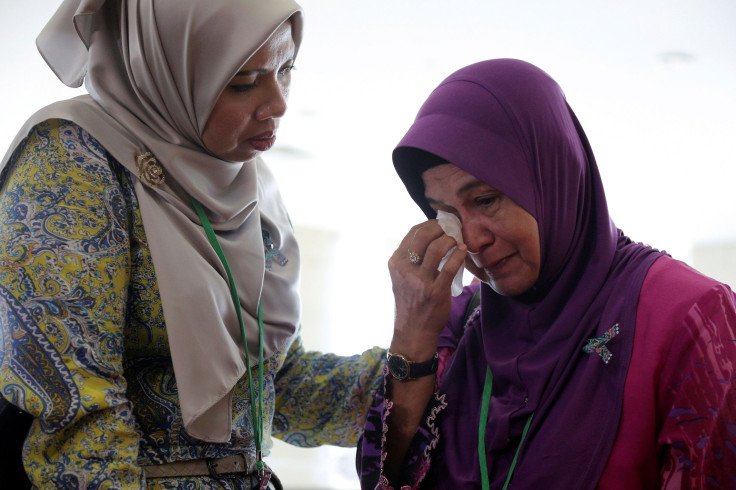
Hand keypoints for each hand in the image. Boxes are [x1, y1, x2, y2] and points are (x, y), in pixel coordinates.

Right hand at [388, 220, 466, 359]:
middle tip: (451, 229)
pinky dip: (459, 255)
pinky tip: (463, 250)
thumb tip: (433, 237)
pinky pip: (450, 266)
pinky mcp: (435, 291)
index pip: (412, 233)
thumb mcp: (402, 278)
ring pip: (437, 248)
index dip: (429, 224)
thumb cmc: (411, 302)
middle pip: (424, 236)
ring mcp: (419, 281)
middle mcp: (404, 269)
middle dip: (441, 228)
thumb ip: (411, 259)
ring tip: (456, 241)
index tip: (440, 224)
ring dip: (450, 240)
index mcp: (396, 263)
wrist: (413, 332)